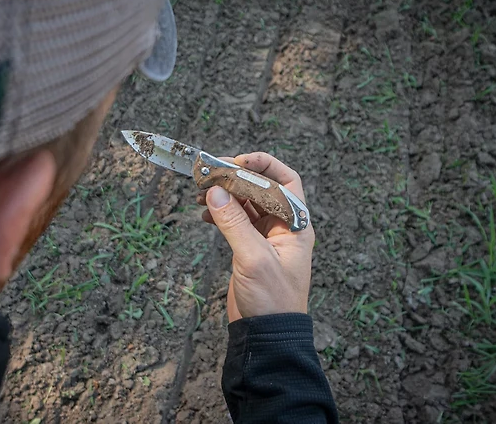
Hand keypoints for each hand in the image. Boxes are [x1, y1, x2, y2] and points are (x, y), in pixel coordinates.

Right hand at [196, 152, 314, 321]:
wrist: (267, 335)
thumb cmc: (272, 300)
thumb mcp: (253, 259)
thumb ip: (234, 224)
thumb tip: (214, 192)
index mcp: (295, 224)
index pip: (284, 181)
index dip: (262, 165)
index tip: (235, 161)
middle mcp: (282, 226)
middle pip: (260, 188)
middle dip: (235, 177)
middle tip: (209, 172)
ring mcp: (265, 237)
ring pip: (244, 203)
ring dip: (224, 194)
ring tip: (200, 192)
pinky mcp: (248, 248)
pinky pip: (234, 220)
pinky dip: (219, 212)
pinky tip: (203, 213)